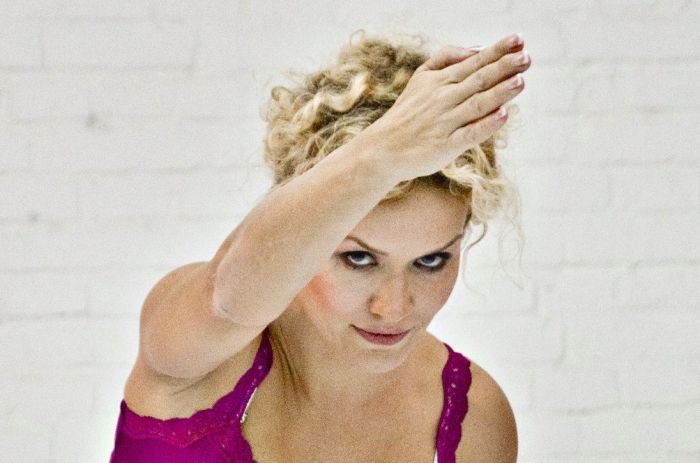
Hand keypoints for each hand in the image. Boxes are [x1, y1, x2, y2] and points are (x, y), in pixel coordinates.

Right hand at [366, 33, 530, 180]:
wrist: (383, 149)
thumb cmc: (406, 114)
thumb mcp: (420, 78)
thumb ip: (446, 59)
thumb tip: (476, 49)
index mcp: (440, 81)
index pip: (474, 62)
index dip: (498, 51)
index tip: (519, 40)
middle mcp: (444, 99)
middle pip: (479, 80)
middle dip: (504, 67)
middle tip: (526, 58)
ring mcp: (445, 122)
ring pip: (478, 104)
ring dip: (500, 92)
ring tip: (520, 80)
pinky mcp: (445, 145)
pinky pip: (470, 133)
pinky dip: (486, 124)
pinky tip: (502, 115)